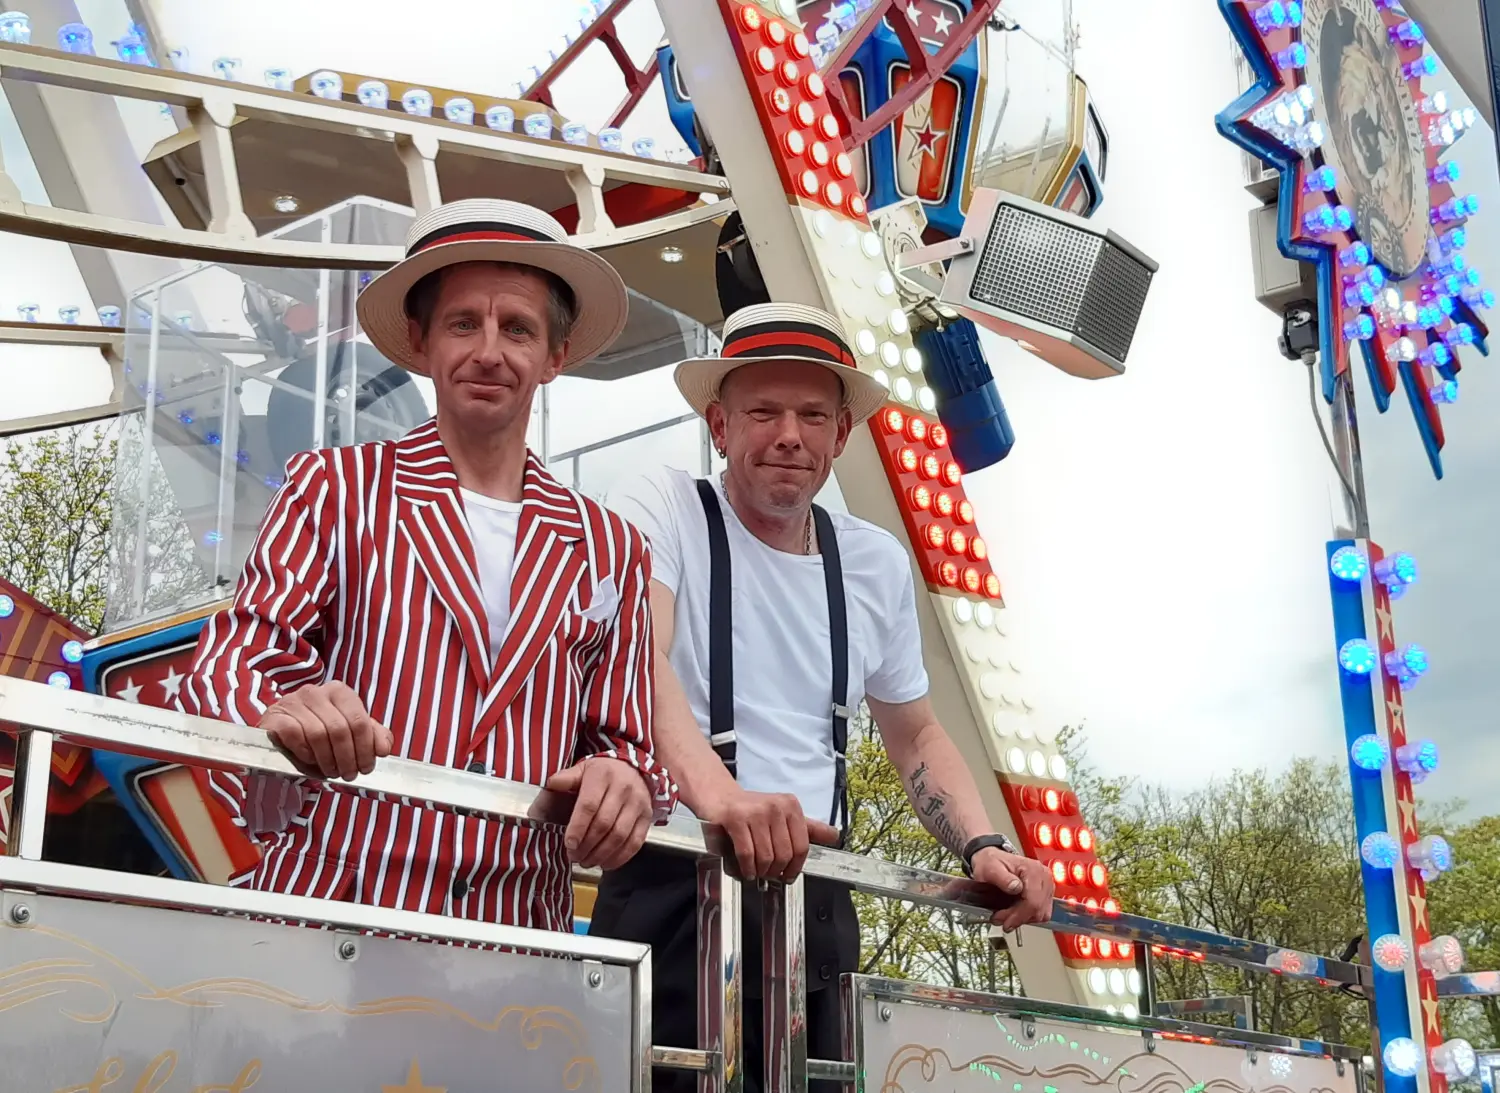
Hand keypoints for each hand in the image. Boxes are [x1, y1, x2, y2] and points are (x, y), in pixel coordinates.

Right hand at [260, 681, 392, 780]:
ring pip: (318, 734)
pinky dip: (305, 752)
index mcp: (339, 692)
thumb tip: (384, 748)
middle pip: (340, 729)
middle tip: (348, 774)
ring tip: (331, 771)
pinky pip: (295, 735)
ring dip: (327, 759)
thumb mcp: (349, 734)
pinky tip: (309, 760)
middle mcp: (316, 692)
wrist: (280, 740)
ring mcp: (293, 702)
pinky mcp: (275, 716)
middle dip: (348, 758)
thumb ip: (371, 736)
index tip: (366, 767)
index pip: (359, 721)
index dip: (366, 748)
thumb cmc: (319, 737)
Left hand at [546, 759, 652, 869]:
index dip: (578, 828)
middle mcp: (623, 789)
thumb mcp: (583, 769)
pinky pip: (635, 843)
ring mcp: (638, 804)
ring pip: (619, 836)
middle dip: (587, 845)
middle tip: (574, 856)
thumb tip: (551, 783)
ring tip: (587, 861)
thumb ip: (566, 778)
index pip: (589, 805)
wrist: (634, 769)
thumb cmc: (603, 773)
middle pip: (604, 824)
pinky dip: (620, 857)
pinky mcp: (647, 817)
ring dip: (601, 854)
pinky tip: (606, 863)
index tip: (569, 844)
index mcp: (603, 776)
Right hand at [700, 787, 841, 881]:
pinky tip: (745, 869)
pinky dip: (746, 868)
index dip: (796, 867)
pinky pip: (747, 854)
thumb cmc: (751, 809)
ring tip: (755, 871)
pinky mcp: (735, 818)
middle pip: (784, 854)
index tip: (789, 875)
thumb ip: (808, 827)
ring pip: (766, 856)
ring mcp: (755, 812)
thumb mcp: (782, 814)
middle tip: (768, 874)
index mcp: (791, 805)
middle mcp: (776, 806)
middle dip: (776, 871)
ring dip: (760, 871)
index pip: (802, 846)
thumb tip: (834, 836)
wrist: (719, 796)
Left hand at [971, 847, 1054, 931]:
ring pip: (1041, 914)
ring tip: (1006, 916)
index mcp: (1033, 870)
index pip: (1033, 901)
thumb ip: (1002, 877)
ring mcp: (1046, 886)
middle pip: (1038, 910)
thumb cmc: (992, 862)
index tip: (1005, 922)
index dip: (1019, 916)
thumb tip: (1015, 887)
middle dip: (1018, 918)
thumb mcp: (990, 868)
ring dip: (1023, 919)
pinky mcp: (1045, 894)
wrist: (993, 861)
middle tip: (1001, 919)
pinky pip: (1041, 912)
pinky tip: (1015, 912)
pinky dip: (1028, 916)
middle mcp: (1044, 877)